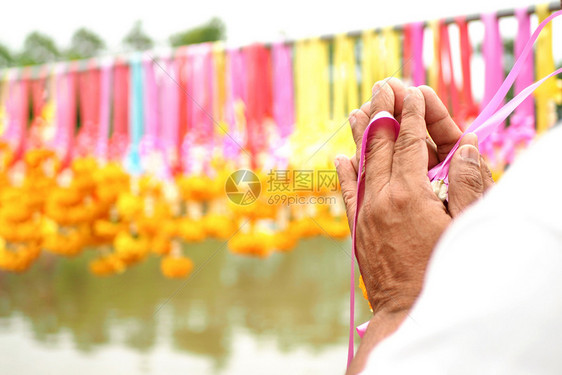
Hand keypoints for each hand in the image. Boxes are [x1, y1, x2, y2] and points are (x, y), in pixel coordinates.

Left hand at [335, 79, 493, 314]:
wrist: (408, 312)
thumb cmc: (444, 272)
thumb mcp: (465, 228)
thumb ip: (465, 185)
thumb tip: (465, 148)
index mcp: (409, 194)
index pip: (412, 143)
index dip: (413, 114)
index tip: (412, 91)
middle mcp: (381, 198)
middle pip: (383, 146)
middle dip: (384, 113)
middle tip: (382, 86)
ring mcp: (365, 214)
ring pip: (361, 165)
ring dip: (361, 135)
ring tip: (357, 110)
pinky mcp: (357, 231)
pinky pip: (347, 195)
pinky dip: (344, 174)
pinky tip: (341, 158)